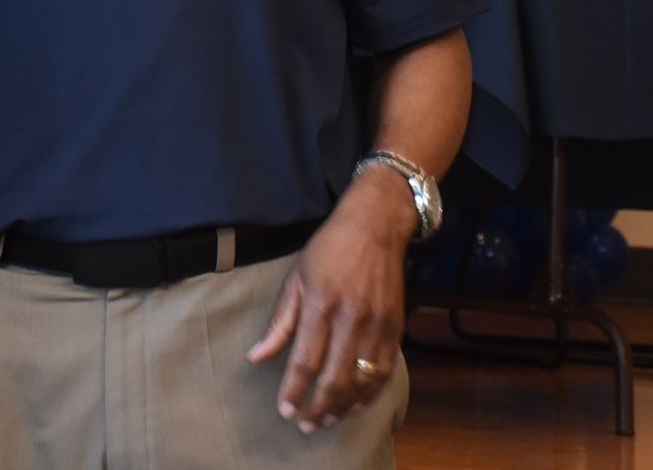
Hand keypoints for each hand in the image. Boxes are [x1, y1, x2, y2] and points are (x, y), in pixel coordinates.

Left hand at [246, 171, 414, 433]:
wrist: (375, 227)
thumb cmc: (328, 250)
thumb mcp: (294, 278)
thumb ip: (279, 323)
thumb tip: (257, 357)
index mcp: (320, 304)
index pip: (304, 360)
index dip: (294, 390)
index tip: (285, 410)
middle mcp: (350, 318)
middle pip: (334, 377)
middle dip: (317, 406)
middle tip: (305, 425)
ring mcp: (377, 324)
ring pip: (362, 379)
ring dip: (344, 405)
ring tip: (327, 419)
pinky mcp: (395, 327)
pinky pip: (385, 370)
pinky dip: (371, 392)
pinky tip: (356, 404)